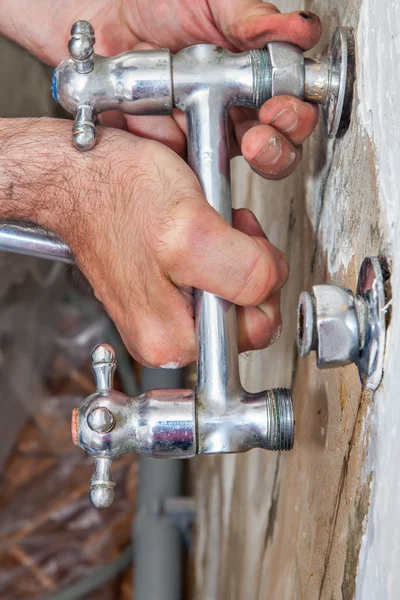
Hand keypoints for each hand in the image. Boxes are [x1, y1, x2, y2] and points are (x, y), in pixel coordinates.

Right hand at [0, 119, 287, 366]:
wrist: (82, 177)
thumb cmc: (117, 192)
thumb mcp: (191, 230)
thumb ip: (244, 271)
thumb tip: (269, 288)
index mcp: (173, 341)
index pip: (260, 326)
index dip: (263, 275)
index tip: (240, 243)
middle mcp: (166, 340)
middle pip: (251, 313)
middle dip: (251, 265)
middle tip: (226, 232)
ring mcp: (164, 318)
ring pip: (237, 295)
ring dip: (237, 255)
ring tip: (210, 229)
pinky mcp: (163, 297)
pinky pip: (215, 281)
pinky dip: (218, 252)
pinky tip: (200, 235)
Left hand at [1, 1, 321, 179]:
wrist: (103, 23)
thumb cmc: (158, 6)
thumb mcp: (210, 2)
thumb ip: (249, 17)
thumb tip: (297, 29)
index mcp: (254, 74)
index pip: (292, 102)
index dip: (295, 112)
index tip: (282, 107)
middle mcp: (239, 108)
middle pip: (280, 142)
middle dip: (280, 143)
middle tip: (265, 132)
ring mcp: (210, 133)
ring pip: (245, 164)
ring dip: (258, 158)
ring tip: (249, 144)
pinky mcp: (180, 152)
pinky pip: (195, 169)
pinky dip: (194, 163)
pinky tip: (185, 141)